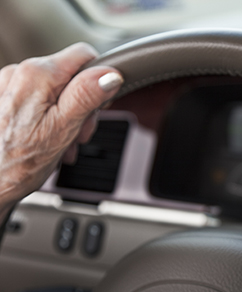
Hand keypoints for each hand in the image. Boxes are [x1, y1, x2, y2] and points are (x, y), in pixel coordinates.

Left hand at [0, 43, 122, 209]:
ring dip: (68, 117)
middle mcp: (20, 73)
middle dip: (83, 106)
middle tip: (79, 134)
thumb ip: (87, 96)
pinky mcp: (6, 99)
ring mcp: (10, 86)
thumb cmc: (17, 164)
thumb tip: (109, 75)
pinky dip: (50, 119)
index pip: (85, 55)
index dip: (100, 80)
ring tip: (62, 143)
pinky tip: (49, 140)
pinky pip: (40, 100)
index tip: (99, 106)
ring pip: (58, 90)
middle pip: (72, 76)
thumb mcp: (62, 129)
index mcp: (37, 74)